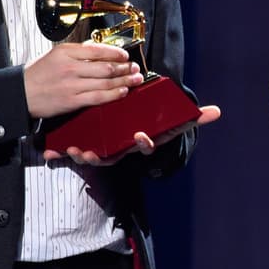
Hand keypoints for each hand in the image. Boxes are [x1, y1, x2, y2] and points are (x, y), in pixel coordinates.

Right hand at [24, 42, 142, 118]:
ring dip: (124, 81)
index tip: (126, 56)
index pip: (98, 50)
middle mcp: (70, 67)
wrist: (19, 93)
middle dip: (125, 68)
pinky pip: (98, 97)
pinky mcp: (71, 101)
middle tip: (135, 68)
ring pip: (105, 82)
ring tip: (135, 79)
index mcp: (65, 52)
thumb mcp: (54, 55)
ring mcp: (71, 85)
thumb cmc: (36, 74)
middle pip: (106, 66)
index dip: (116, 53)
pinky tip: (122, 92)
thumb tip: (99, 50)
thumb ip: (76, 52)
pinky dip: (113, 94)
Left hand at [44, 104, 221, 166]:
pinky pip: (71, 154)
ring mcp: (103, 150)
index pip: (144, 146)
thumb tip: (218, 111)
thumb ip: (193, 118)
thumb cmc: (149, 124)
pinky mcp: (85, 148)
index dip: (142, 143)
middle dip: (101, 156)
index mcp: (140, 140)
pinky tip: (49, 152)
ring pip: (91, 157)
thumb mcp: (172, 121)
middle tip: (92, 152)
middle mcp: (122, 149)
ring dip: (80, 156)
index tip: (140, 135)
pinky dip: (59, 154)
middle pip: (112, 156)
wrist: (127, 131)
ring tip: (73, 149)